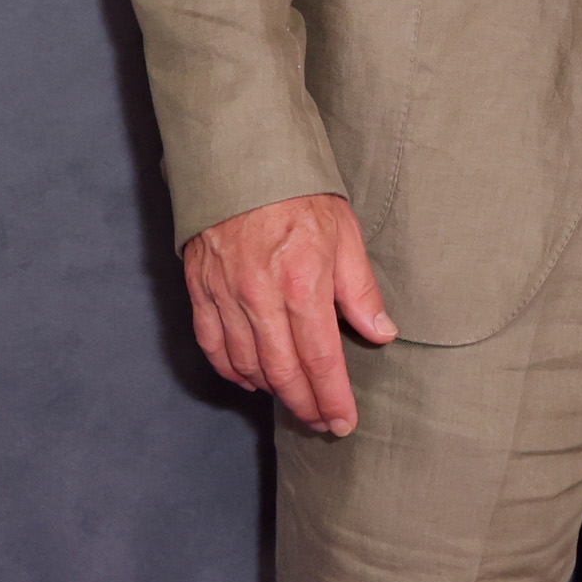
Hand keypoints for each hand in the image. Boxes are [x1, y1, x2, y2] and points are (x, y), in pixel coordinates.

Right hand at [183, 193, 395, 437]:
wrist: (241, 158)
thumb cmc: (298, 193)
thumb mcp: (345, 234)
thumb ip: (361, 290)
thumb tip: (381, 333)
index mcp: (302, 284)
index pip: (320, 360)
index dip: (332, 398)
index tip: (343, 421)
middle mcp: (260, 298)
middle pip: (282, 373)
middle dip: (305, 406)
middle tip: (322, 423)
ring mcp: (225, 296)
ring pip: (246, 365)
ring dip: (271, 390)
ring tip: (294, 399)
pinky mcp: (200, 290)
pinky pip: (213, 346)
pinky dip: (231, 369)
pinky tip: (249, 377)